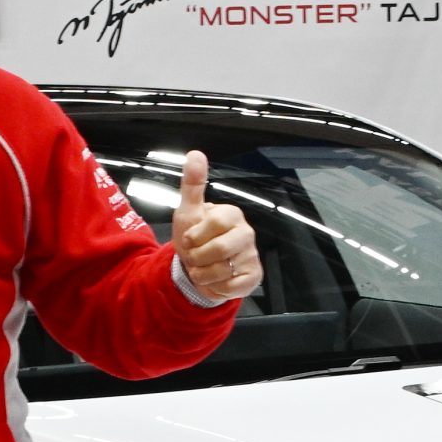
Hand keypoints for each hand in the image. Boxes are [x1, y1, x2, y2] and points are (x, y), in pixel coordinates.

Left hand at [169, 150, 260, 301]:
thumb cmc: (194, 238)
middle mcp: (246, 233)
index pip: (215, 223)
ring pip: (222, 271)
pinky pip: (230, 287)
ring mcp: (252, 256)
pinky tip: (216, 279)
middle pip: (219, 249)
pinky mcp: (254, 277)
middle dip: (198, 257)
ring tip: (203, 268)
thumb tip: (195, 154)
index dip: (196, 235)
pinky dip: (216, 287)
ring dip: (203, 274)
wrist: (198, 268)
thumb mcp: (188, 211)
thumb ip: (192, 184)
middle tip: (195, 256)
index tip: (190, 238)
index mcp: (232, 214)